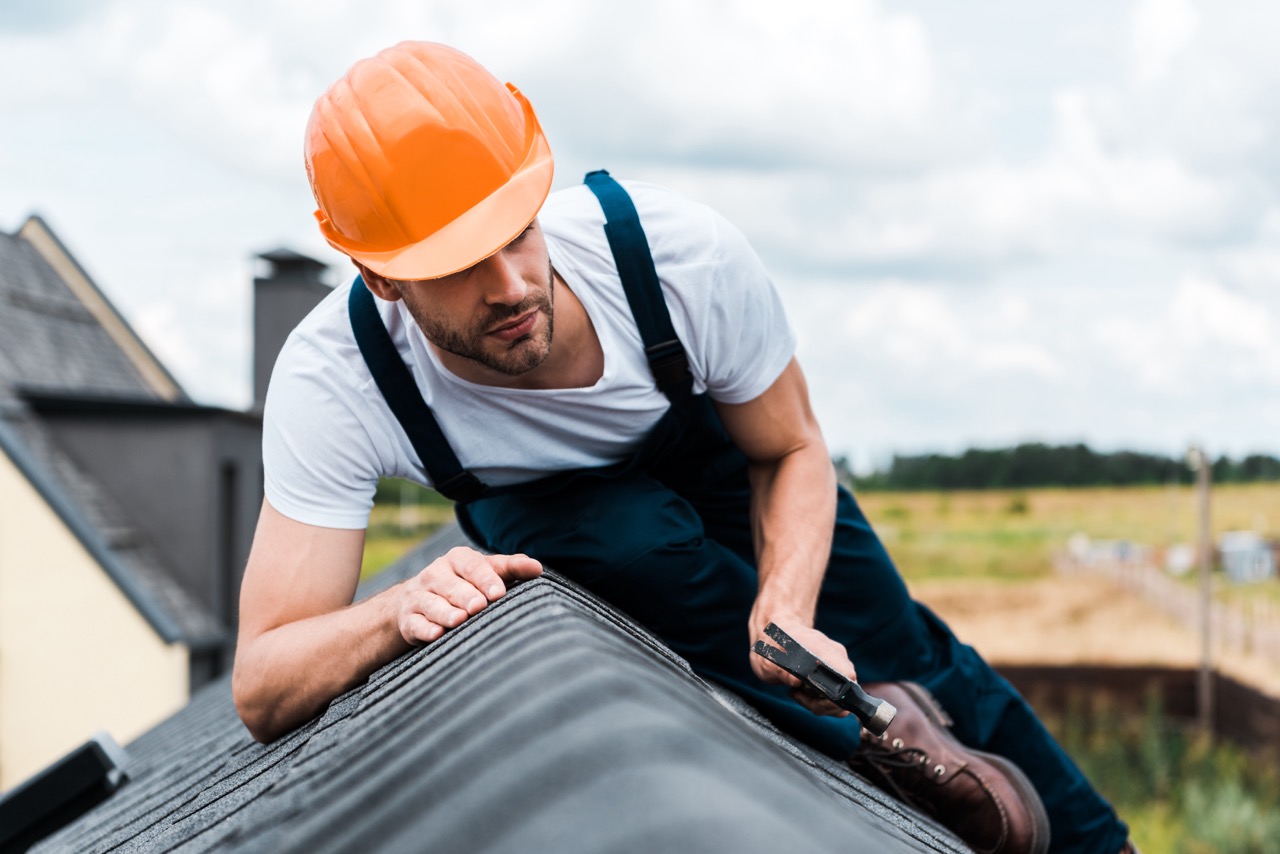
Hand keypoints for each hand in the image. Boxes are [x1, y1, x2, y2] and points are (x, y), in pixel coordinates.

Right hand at [396, 547, 541, 644]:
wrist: (415, 601)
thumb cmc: (464, 585)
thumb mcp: (485, 572)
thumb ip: (510, 568)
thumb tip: (536, 567)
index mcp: (457, 559)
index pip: (473, 566)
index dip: (486, 578)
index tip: (499, 593)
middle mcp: (435, 574)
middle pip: (452, 585)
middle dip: (466, 595)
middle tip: (479, 606)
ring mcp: (419, 596)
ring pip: (432, 603)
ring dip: (445, 612)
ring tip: (460, 620)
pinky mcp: (408, 619)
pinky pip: (415, 623)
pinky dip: (425, 629)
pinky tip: (436, 635)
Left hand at [749, 616, 855, 717]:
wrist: (780, 631)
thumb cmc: (774, 645)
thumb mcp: (768, 661)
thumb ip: (781, 671)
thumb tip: (796, 681)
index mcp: (821, 647)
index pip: (845, 674)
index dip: (836, 694)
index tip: (812, 699)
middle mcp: (835, 654)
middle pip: (846, 692)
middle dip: (823, 703)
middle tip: (798, 695)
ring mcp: (839, 662)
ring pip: (842, 697)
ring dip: (821, 703)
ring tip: (798, 692)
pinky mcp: (838, 670)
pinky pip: (837, 695)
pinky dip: (822, 700)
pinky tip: (804, 691)